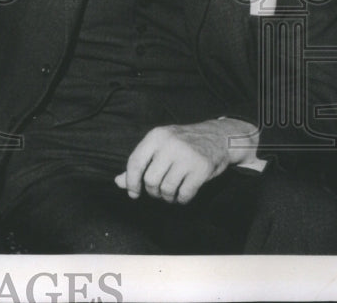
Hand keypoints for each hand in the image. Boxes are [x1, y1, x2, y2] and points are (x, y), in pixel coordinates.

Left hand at [114, 118, 258, 203]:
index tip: (133, 193)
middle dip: (152, 192)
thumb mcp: (159, 147)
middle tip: (158, 192)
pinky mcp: (201, 169)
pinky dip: (181, 200)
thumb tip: (119, 182)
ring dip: (167, 197)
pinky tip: (182, 195)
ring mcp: (186, 156)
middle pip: (150, 180)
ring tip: (170, 193)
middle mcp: (170, 144)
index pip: (135, 162)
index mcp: (156, 136)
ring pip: (166, 189)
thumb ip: (139, 164)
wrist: (218, 138)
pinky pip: (184, 194)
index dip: (131, 181)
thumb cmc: (182, 144)